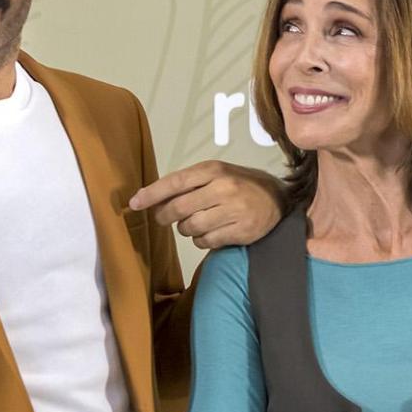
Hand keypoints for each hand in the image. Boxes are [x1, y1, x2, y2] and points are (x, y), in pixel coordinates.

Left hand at [127, 160, 285, 248]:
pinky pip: (205, 241)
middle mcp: (223, 189)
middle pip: (179, 208)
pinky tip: (209, 232)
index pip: (175, 182)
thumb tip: (150, 198)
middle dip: (164, 216)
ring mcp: (233, 211)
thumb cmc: (238, 185)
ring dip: (185, 228)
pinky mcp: (240, 232)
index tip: (134, 203)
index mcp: (213, 170)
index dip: (152, 194)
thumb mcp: (216, 174)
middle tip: (163, 218)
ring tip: (194, 222)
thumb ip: (187, 183)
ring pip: (190, 227)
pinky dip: (200, 240)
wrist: (276, 199)